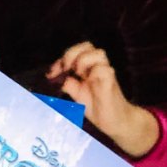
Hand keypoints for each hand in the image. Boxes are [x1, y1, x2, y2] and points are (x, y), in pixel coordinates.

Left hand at [47, 42, 158, 157]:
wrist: (114, 120)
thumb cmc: (96, 106)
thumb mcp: (75, 94)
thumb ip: (67, 83)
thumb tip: (52, 77)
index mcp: (87, 67)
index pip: (76, 50)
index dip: (63, 57)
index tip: (53, 72)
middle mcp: (97, 66)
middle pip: (87, 45)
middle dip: (72, 54)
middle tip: (66, 69)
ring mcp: (105, 72)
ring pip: (99, 53)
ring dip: (83, 61)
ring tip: (77, 74)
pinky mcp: (110, 82)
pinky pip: (104, 70)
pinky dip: (94, 72)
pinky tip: (87, 81)